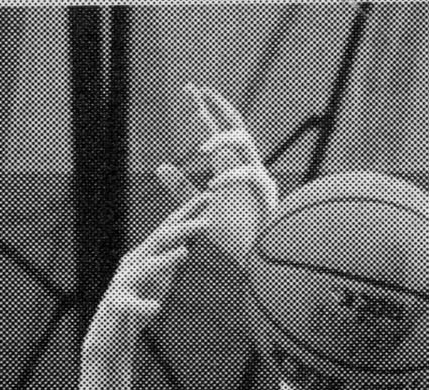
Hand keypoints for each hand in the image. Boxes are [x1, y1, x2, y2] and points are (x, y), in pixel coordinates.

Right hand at [88, 196, 214, 348]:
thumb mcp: (157, 280)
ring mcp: (123, 284)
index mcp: (144, 256)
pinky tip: (156, 307)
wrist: (108, 337)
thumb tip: (189, 241)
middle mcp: (133, 264)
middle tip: (209, 221)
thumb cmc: (135, 306)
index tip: (209, 197)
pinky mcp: (117, 307)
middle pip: (159, 242)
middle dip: (184, 229)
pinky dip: (143, 305)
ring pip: (144, 269)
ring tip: (184, 253)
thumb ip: (170, 261)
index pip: (168, 229)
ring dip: (165, 261)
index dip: (188, 213)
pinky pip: (131, 305)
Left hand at [157, 84, 278, 264]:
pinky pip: (249, 175)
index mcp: (230, 167)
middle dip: (218, 105)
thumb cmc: (234, 235)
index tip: (191, 90)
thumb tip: (160, 166)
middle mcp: (246, 166)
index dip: (205, 109)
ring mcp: (258, 178)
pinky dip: (229, 178)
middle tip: (199, 90)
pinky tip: (213, 187)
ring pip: (244, 142)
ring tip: (201, 150)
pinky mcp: (267, 194)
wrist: (255, 260)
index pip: (217, 130)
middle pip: (236, 125)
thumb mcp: (200, 207)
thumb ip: (182, 187)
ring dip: (223, 141)